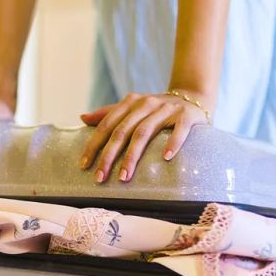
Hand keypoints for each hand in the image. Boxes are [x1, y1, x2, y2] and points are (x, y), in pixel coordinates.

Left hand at [78, 91, 211, 182]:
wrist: (194, 98)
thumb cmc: (157, 109)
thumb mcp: (133, 108)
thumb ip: (108, 113)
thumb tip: (82, 118)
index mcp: (131, 103)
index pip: (107, 125)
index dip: (94, 145)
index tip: (84, 165)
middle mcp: (146, 104)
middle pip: (122, 131)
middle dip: (109, 156)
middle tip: (99, 177)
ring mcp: (167, 109)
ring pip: (145, 133)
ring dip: (132, 156)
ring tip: (123, 177)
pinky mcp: (187, 116)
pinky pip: (179, 130)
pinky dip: (173, 143)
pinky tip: (166, 158)